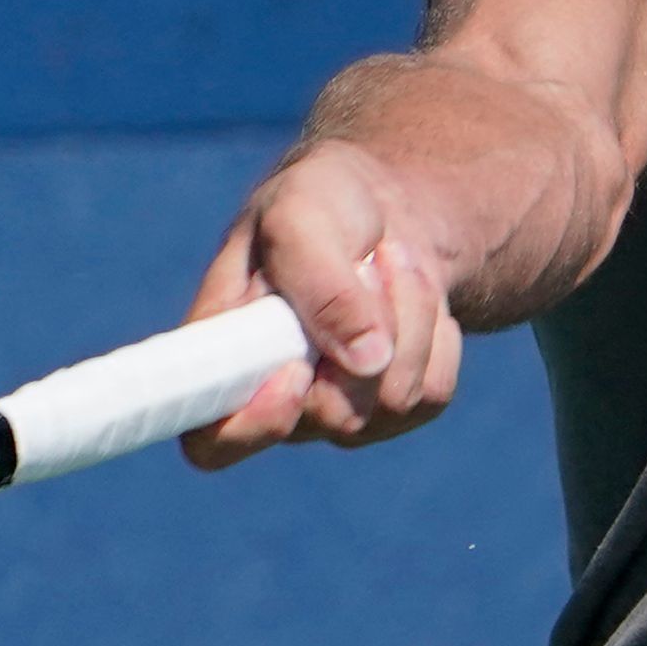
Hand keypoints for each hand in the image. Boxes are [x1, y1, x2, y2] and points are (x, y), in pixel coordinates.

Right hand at [181, 138, 464, 465]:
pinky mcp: (396, 407)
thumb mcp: (301, 209)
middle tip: (365, 259)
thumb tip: (366, 360)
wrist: (386, 207)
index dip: (251, 427)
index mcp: (221, 357)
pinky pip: (433, 393)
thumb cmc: (320, 203)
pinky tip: (413, 292)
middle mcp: (273, 397)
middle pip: (332, 417)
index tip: (295, 370)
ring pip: (394, 401)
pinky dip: (437, 333)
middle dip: (367, 325)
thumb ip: (318, 280)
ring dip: (408, 316)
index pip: (209, 442)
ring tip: (390, 258)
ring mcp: (337, 410)